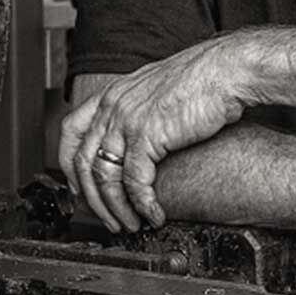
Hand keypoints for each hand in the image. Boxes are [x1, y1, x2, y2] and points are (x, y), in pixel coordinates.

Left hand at [59, 38, 250, 231]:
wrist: (226, 70)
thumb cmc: (202, 79)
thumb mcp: (155, 91)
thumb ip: (138, 112)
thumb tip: (135, 139)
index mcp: (112, 95)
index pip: (71, 131)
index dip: (69, 164)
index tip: (78, 186)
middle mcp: (113, 107)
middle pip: (83, 162)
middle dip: (92, 199)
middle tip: (107, 219)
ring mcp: (127, 120)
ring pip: (105, 177)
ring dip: (116, 208)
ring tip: (129, 224)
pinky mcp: (147, 135)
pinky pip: (134, 181)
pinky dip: (142, 204)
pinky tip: (153, 215)